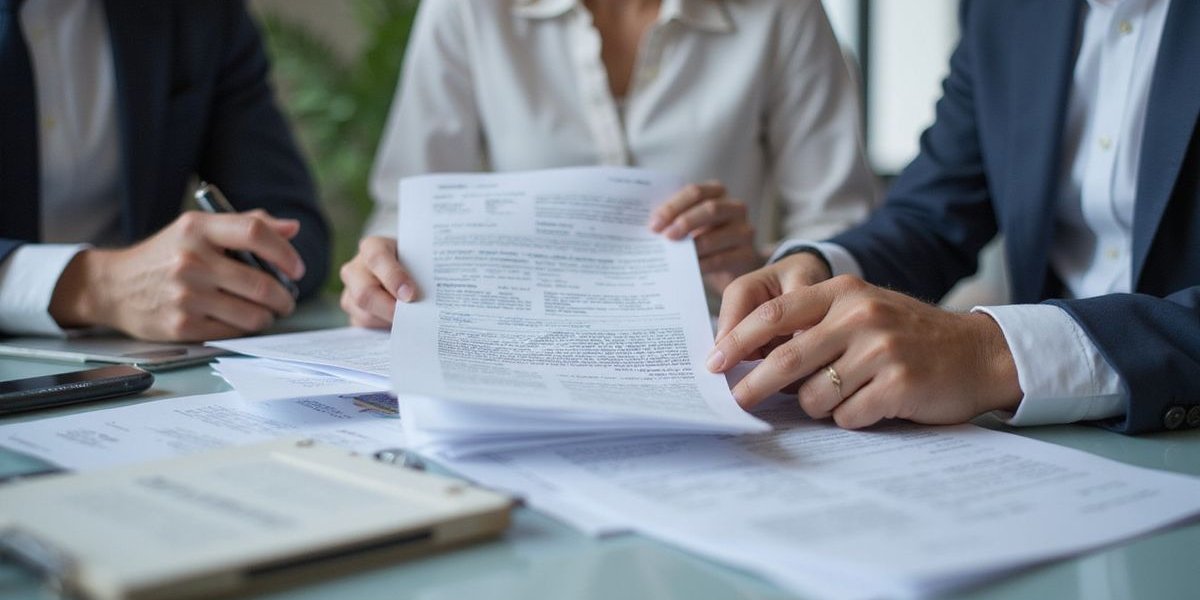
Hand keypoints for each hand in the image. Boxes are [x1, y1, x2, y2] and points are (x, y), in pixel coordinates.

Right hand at [49, 211, 305, 341]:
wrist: (114, 286)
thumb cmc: (167, 254)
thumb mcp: (198, 229)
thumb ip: (247, 224)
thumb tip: (293, 228)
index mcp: (197, 228)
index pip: (255, 232)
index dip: (285, 252)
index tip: (296, 268)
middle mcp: (191, 260)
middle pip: (261, 283)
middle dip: (284, 297)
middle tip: (287, 300)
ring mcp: (185, 295)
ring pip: (252, 314)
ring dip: (268, 316)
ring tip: (266, 312)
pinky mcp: (182, 326)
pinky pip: (233, 332)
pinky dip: (244, 329)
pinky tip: (240, 321)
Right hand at [339, 236, 416, 327]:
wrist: (405, 271)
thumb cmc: (413, 263)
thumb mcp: (418, 260)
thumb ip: (421, 273)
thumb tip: (425, 297)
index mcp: (371, 247)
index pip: (376, 258)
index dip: (393, 277)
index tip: (411, 294)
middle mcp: (355, 270)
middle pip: (364, 293)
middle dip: (390, 308)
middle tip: (413, 317)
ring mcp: (350, 293)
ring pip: (364, 315)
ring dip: (390, 321)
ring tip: (411, 321)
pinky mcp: (353, 314)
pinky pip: (365, 328)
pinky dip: (385, 330)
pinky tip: (402, 328)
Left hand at [649, 181, 762, 292]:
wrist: (730, 265)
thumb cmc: (703, 237)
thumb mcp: (690, 224)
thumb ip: (674, 219)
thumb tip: (649, 227)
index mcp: (717, 193)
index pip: (695, 192)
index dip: (673, 206)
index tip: (654, 224)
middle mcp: (734, 208)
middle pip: (710, 208)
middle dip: (685, 222)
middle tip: (666, 237)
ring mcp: (744, 231)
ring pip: (716, 236)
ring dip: (692, 247)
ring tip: (674, 256)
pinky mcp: (747, 255)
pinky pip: (722, 259)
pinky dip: (702, 264)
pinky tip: (688, 269)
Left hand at [708, 271, 1022, 428]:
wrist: (977, 353)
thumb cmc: (906, 336)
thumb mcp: (861, 311)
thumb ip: (812, 324)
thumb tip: (749, 358)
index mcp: (844, 291)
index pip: (774, 314)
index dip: (736, 340)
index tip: (714, 362)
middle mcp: (860, 315)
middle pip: (784, 359)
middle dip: (752, 386)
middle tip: (736, 401)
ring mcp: (880, 349)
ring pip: (813, 396)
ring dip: (818, 406)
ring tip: (847, 394)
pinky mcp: (897, 384)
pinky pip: (846, 416)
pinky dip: (850, 418)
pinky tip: (873, 405)